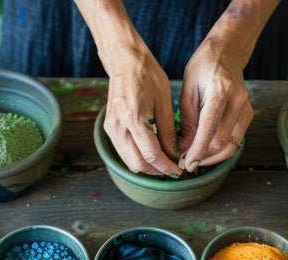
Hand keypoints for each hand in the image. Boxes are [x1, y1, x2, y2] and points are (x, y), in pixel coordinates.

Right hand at [103, 47, 182, 175]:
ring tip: (162, 162)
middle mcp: (118, 126)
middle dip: (156, 170)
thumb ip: (168, 130)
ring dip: (146, 166)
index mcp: (133, 117)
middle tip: (171, 168)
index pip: (151, 154)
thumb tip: (173, 154)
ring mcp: (111, 128)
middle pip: (137, 164)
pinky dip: (137, 157)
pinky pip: (123, 152)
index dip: (166, 166)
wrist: (125, 60)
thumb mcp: (164, 101)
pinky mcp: (109, 128)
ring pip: (128, 162)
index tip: (177, 170)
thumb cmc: (147, 75)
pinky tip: (150, 152)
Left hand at [176, 34, 253, 171]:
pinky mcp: (249, 114)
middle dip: (203, 157)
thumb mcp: (188, 89)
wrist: (226, 52)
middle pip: (222, 142)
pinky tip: (207, 149)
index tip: (185, 163)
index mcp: (220, 92)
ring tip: (196, 158)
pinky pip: (236, 139)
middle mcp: (238, 101)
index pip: (209, 129)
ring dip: (213, 157)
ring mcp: (246, 108)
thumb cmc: (203, 67)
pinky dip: (221, 149)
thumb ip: (187, 120)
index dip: (197, 151)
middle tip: (186, 162)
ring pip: (232, 145)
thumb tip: (185, 149)